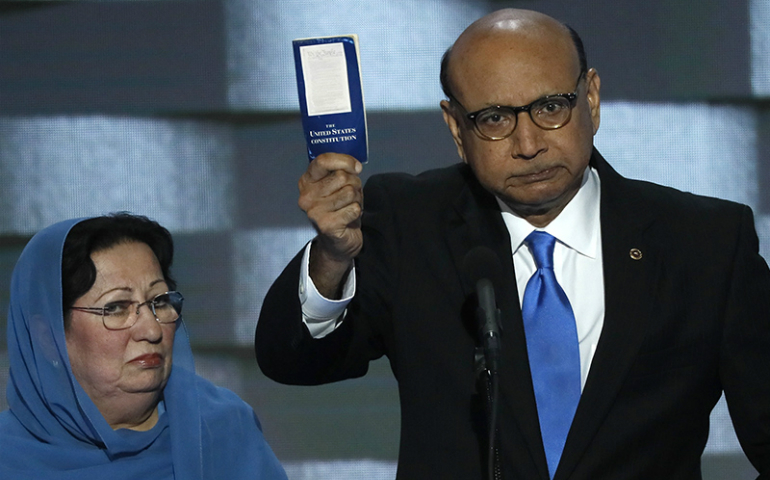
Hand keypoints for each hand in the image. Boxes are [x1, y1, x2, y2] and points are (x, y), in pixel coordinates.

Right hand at [298, 153, 362, 296]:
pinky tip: (349, 218)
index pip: (323, 161)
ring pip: (350, 192)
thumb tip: (355, 166)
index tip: (356, 167)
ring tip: (349, 207)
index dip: (344, 161)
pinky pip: (353, 208)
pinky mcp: (326, 225)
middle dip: (354, 184)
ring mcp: (314, 211)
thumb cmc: (339, 209)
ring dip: (356, 199)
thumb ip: (340, 171)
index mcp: (306, 182)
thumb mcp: (337, 185)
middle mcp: (306, 196)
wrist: (337, 242)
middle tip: (350, 196)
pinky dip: (357, 212)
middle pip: (341, 176)